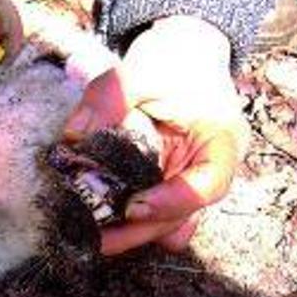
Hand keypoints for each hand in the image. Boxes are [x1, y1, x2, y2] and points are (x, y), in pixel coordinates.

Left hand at [63, 15, 248, 254]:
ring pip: (167, 221)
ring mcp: (188, 180)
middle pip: (183, 214)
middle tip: (101, 241)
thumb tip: (74, 136)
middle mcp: (210, 168)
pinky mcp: (166, 185)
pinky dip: (127, 220)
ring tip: (95, 239)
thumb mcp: (141, 69)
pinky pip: (151, 213)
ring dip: (133, 233)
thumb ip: (110, 96)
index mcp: (222, 141)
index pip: (209, 184)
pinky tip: (98, 224)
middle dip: (141, 231)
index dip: (173, 202)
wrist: (181, 55)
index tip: (133, 207)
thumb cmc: (171, 62)